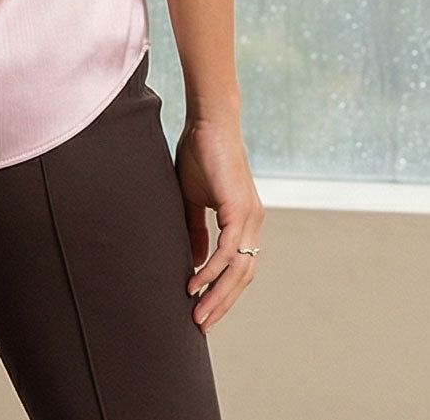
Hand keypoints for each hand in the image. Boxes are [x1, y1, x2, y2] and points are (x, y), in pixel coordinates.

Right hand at [174, 118, 264, 334]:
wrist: (209, 121)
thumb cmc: (199, 153)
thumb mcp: (193, 198)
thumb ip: (195, 229)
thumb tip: (195, 262)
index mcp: (243, 221)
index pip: (238, 267)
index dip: (223, 291)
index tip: (204, 310)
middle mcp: (252, 224)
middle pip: (243, 277)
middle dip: (222, 303)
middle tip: (201, 324)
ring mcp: (249, 218)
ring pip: (238, 270)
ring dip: (218, 295)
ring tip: (197, 314)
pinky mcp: (239, 210)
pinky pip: (227, 251)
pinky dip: (211, 270)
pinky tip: (195, 282)